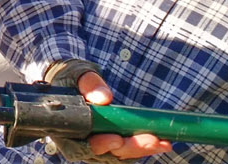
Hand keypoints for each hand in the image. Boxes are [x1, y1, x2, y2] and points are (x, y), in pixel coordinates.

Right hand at [43, 59, 170, 161]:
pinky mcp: (108, 143)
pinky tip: (160, 142)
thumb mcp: (75, 73)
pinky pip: (125, 151)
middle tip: (152, 140)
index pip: (80, 146)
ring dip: (141, 149)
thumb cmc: (69, 76)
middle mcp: (78, 142)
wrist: (71, 81)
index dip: (100, 145)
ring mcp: (94, 145)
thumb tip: (103, 98)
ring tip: (163, 142)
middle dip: (130, 148)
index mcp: (64, 128)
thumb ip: (88, 84)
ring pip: (118, 155)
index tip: (117, 138)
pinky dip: (142, 147)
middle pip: (105, 154)